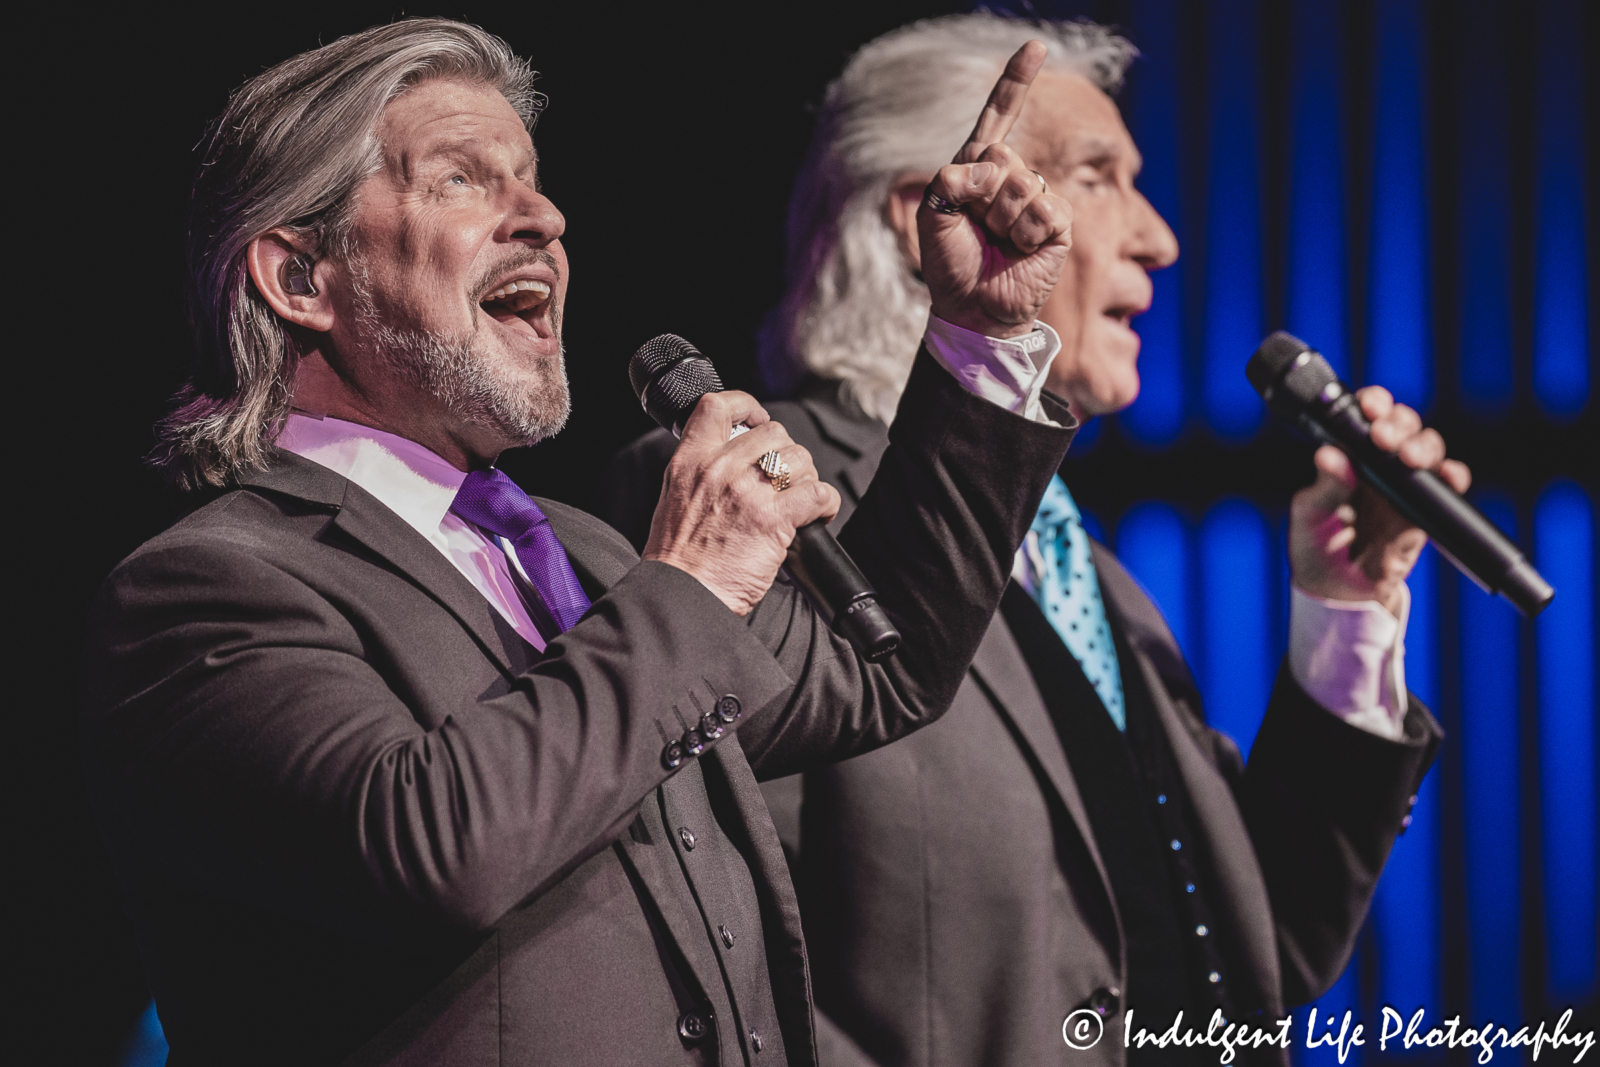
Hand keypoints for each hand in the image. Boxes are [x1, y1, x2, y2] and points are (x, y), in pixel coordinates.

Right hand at [643, 391, 840, 614]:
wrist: (682, 595)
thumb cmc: (679, 559)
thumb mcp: (676, 499)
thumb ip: (702, 473)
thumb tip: (735, 461)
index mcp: (689, 461)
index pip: (718, 406)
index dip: (747, 406)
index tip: (758, 421)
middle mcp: (718, 469)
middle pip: (773, 432)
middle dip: (786, 454)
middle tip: (784, 481)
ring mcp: (747, 492)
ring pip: (799, 459)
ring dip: (806, 479)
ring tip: (799, 501)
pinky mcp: (773, 519)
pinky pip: (817, 493)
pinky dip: (825, 504)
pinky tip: (817, 516)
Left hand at [919, 40, 1072, 338]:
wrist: (972, 308)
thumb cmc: (951, 264)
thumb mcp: (934, 214)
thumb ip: (952, 178)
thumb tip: (994, 168)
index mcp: (979, 169)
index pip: (998, 118)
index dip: (1016, 83)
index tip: (1035, 46)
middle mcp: (1011, 178)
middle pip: (1000, 154)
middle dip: (980, 193)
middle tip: (976, 226)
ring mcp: (1037, 199)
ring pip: (1021, 182)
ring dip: (1001, 217)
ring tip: (997, 242)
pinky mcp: (1058, 225)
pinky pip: (1044, 209)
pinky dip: (1026, 232)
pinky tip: (1021, 251)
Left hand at [1289, 387, 1471, 615]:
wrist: (1336, 592)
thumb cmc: (1315, 546)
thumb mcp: (1308, 517)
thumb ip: (1323, 489)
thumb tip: (1330, 455)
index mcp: (1349, 456)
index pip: (1366, 417)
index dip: (1374, 404)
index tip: (1369, 406)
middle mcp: (1380, 465)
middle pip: (1404, 426)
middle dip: (1399, 422)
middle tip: (1382, 437)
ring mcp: (1405, 487)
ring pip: (1428, 449)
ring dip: (1423, 445)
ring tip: (1408, 457)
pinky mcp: (1424, 512)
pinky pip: (1447, 488)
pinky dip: (1452, 476)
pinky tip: (1447, 475)